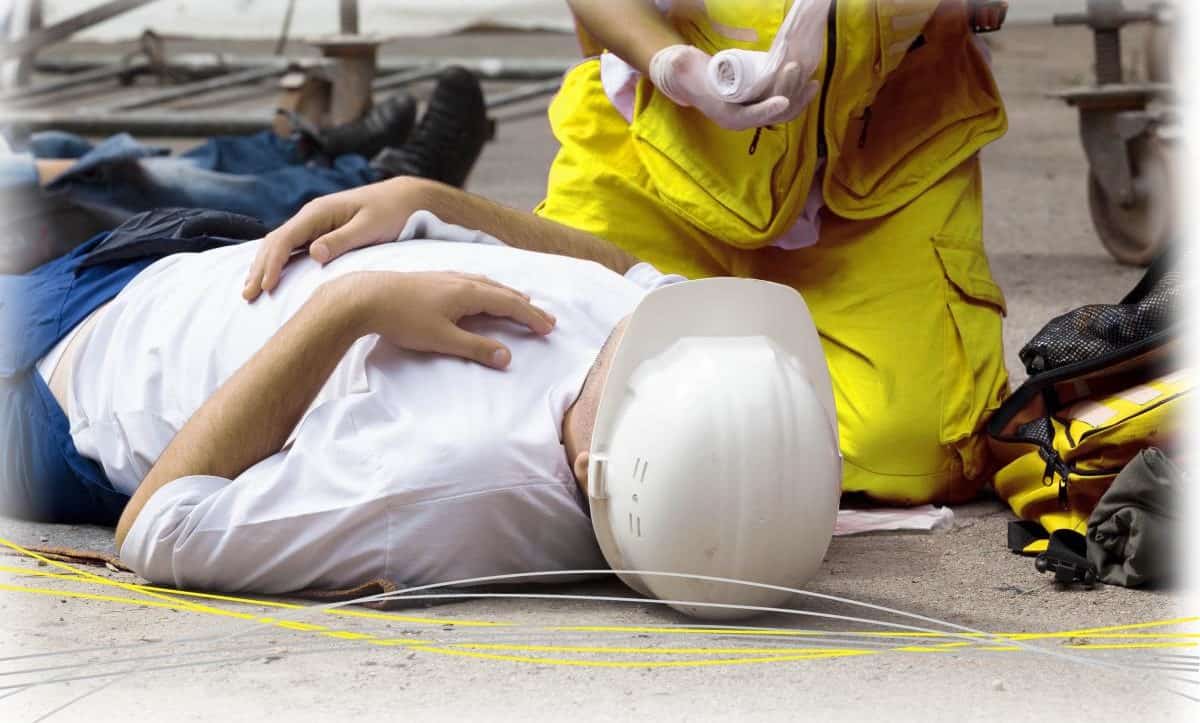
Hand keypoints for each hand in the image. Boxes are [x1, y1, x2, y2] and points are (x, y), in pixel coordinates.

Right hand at [243, 177, 422, 301]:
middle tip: (246, 296)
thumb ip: (342, 240)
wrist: (405, 199)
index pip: (285, 239)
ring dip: (263, 267)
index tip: (265, 287)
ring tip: (250, 292)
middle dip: (259, 269)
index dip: (272, 264)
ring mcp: (313, 223)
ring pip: (279, 246)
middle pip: (275, 243)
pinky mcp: (320, 231)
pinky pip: (291, 248)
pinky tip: (270, 278)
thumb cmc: (391, 213)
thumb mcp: (370, 227)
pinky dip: (277, 263)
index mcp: (319, 212)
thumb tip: (314, 253)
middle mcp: (311, 216)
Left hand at [336, 270, 556, 369]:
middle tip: (545, 317)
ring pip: (487, 284)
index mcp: (469, 293)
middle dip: (525, 306)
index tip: (548, 327)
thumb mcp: (442, 339)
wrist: (366, 297)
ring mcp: (447, 277)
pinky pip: (472, 281)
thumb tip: (507, 357)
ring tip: (520, 300)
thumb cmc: (403, 319)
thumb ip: (476, 348)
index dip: (531, 317)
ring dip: (507, 294)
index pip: (510, 304)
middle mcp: (462, 280)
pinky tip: (480, 290)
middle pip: (502, 292)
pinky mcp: (433, 279)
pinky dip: (488, 288)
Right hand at [649, 44, 805, 130]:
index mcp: (727, 117)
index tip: (782, 100)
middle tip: (794, 68)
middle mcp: (744, 119)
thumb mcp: (684, 70)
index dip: (766, 110)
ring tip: (811, 80)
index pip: (750, 117)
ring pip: (784, 112)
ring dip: (800, 97)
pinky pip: (787, 106)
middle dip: (788, 91)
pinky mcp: (765, 104)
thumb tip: (678, 62)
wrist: (696, 80)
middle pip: (772, 113)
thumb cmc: (693, 74)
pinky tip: (810, 84)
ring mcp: (757, 113)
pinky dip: (800, 97)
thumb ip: (680, 65)